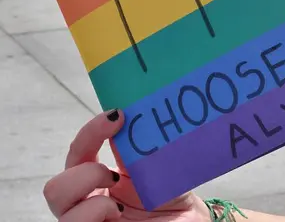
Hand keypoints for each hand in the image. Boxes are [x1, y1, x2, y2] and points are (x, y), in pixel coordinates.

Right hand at [43, 110, 210, 220]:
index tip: (117, 115)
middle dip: (84, 170)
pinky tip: (117, 214)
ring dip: (88, 187)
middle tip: (114, 175)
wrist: (191, 220)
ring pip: (57, 198)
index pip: (80, 151)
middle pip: (56, 184)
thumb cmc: (172, 196)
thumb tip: (132, 110)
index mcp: (101, 180)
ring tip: (116, 200)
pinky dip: (94, 212)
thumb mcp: (155, 165)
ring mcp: (90, 220)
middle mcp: (89, 203)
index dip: (91, 131)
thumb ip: (138, 145)